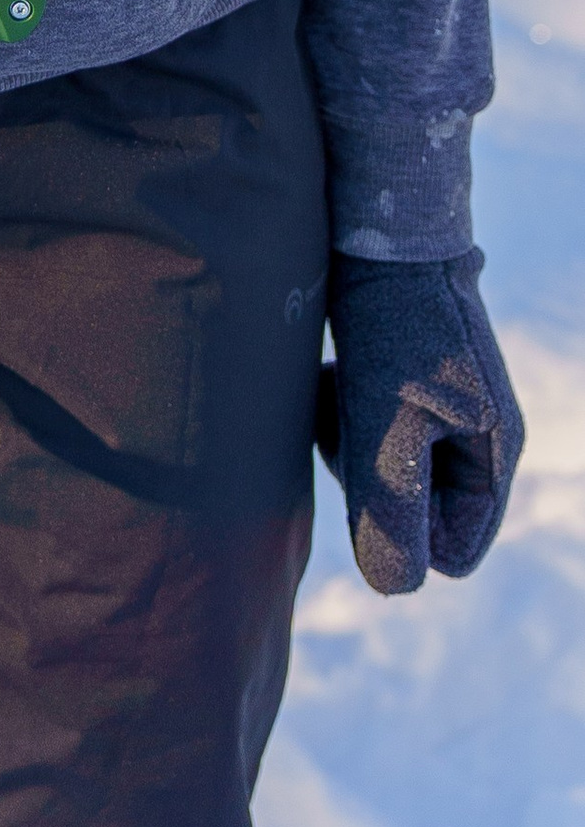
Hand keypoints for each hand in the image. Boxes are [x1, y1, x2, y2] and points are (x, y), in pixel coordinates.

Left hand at [318, 249, 523, 594]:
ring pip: (391, 475)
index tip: (371, 478)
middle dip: (375, 485)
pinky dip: (348, 417)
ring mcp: (447, 413)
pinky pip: (374, 436)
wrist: (375, 236)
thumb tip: (399, 590)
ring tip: (340, 393)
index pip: (453, 551)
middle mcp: (480, 439)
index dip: (403, 533)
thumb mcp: (388, 427)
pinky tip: (332, 378)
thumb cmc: (388, 330)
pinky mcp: (410, 389)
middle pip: (418, 515)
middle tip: (352, 426)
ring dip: (356, 447)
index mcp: (494, 455)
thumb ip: (394, 511)